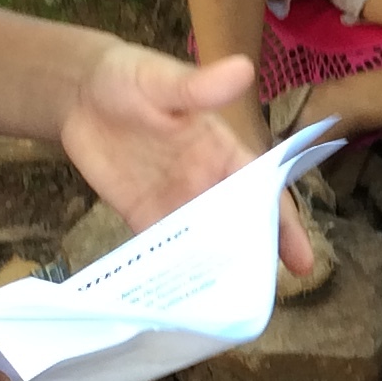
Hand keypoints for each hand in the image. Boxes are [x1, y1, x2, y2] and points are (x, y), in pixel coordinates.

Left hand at [59, 42, 311, 276]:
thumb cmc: (130, 77)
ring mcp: (175, 202)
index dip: (283, 224)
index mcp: (223, 150)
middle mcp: (206, 182)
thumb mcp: (163, 79)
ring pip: (204, 245)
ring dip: (216, 274)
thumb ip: (199, 85)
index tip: (302, 260)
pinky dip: (174, 272)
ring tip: (228, 311)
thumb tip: (243, 68)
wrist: (79, 94)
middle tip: (265, 299)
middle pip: (239, 227)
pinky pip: (164, 250)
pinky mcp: (142, 216)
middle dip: (254, 261)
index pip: (262, 191)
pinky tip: (181, 301)